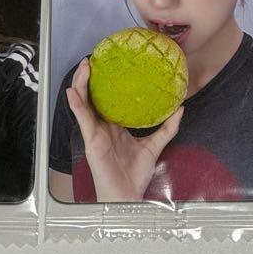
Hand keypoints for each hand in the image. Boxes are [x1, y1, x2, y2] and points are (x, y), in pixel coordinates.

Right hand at [64, 58, 183, 201]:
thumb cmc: (136, 175)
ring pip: (83, 103)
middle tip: (93, 59)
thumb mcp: (154, 146)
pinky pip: (81, 119)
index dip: (103, 83)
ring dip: (80, 84)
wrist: (128, 195)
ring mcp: (94, 132)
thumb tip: (180, 108)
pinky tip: (72, 92)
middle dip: (89, 78)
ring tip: (84, 67)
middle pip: (91, 97)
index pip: (105, 100)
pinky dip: (76, 104)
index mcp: (114, 126)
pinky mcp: (90, 140)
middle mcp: (102, 126)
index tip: (108, 64)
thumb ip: (167, 128)